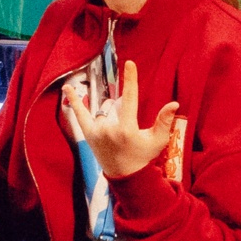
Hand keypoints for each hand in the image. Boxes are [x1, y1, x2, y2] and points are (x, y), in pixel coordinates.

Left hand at [77, 59, 180, 180]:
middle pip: (116, 106)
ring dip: (111, 114)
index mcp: (127, 129)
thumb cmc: (144, 157)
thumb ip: (164, 121)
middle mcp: (109, 129)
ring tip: (116, 134)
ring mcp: (96, 131)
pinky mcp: (88, 134)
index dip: (130, 80)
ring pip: (104, 110)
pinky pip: (80, 114)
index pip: (130, 98)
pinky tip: (67, 87)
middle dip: (123, 112)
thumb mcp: (157, 140)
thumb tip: (174, 103)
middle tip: (127, 132)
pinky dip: (74, 101)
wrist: (126, 177)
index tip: (129, 63)